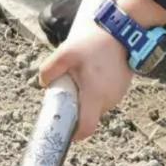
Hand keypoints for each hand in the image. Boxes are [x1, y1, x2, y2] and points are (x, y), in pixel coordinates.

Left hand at [39, 21, 133, 140]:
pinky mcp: (122, 88)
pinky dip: (96, 90)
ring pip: (96, 105)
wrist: (121, 31)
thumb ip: (50, 69)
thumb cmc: (94, 43)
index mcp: (95, 95)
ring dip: (87, 96)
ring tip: (83, 75)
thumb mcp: (66, 52)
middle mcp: (109, 100)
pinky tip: (94, 72)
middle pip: (89, 115)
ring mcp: (118, 95)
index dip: (74, 133)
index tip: (64, 126)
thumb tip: (43, 83)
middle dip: (76, 107)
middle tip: (69, 87)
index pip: (86, 128)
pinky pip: (104, 96)